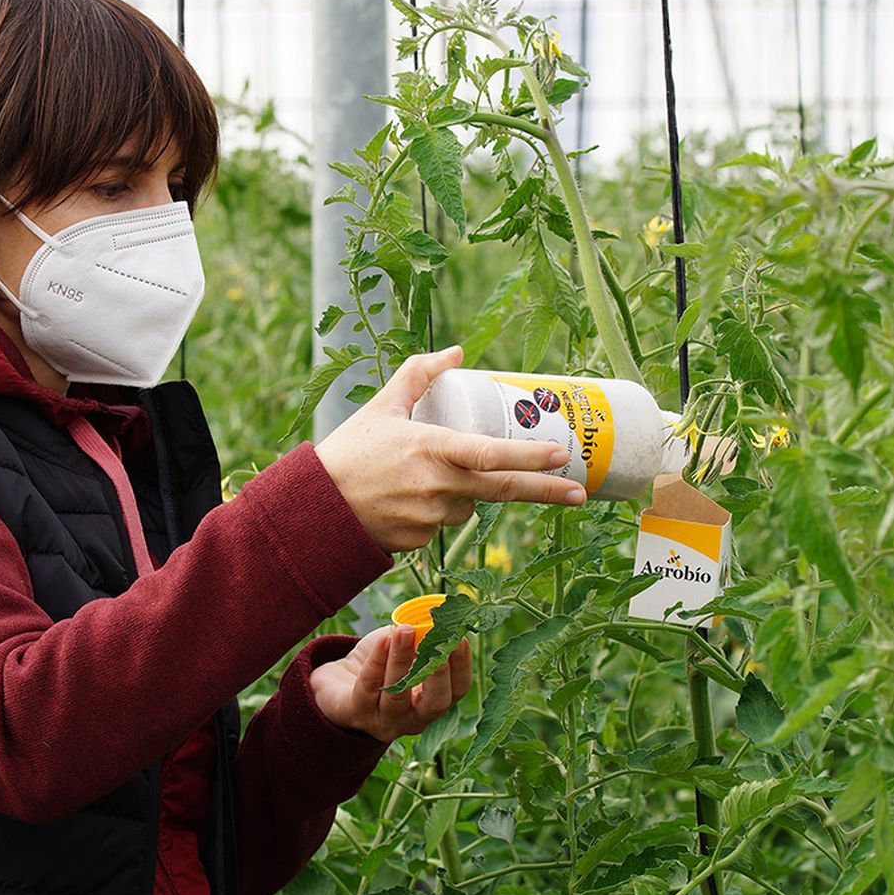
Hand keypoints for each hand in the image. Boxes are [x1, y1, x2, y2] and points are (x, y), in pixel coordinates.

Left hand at [309, 625, 471, 743]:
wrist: (339, 681)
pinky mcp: (356, 714)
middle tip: (438, 642)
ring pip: (397, 695)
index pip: (457, 691)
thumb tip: (437, 616)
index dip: (462, 666)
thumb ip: (422, 637)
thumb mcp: (405, 649)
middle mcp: (413, 719)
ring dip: (402, 660)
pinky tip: (384, 639)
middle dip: (438, 672)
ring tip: (404, 631)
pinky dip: (377, 660)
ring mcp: (384, 721)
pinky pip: (369, 687)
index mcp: (432, 702)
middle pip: (435, 703)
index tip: (459, 637)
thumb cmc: (380, 663)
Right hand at [314, 346, 587, 552]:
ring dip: (464, 491)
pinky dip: (438, 509)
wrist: (314, 507)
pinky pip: (444, 523)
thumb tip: (457, 353)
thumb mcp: (382, 406)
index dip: (530, 457)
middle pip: (502, 490)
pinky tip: (407, 499)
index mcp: (430, 449)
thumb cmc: (348, 452)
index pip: (491, 456)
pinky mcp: (420, 541)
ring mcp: (430, 518)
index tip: (561, 455)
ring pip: (468, 504)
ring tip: (422, 477)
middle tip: (578, 493)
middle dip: (546, 492)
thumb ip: (419, 374)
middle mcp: (436, 487)